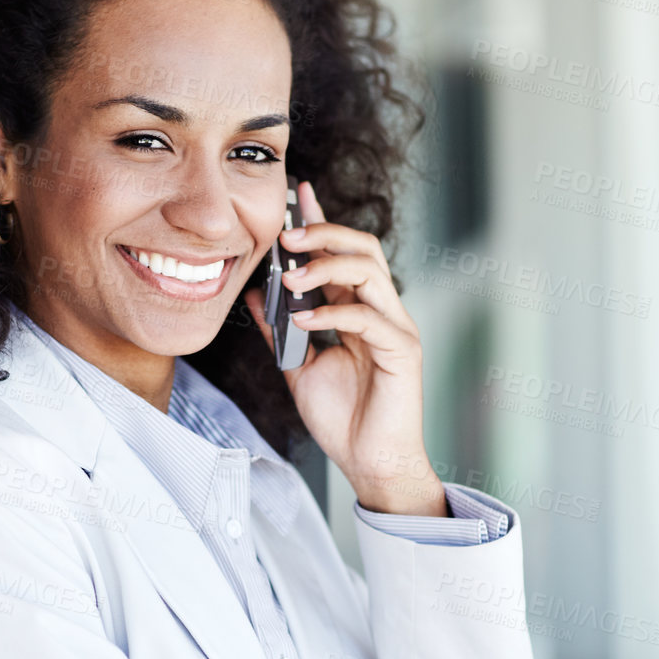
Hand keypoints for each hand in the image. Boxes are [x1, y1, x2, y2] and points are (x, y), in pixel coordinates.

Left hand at [243, 181, 446, 514]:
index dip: (321, 221)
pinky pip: (369, 317)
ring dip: (326, 267)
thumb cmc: (342, 419)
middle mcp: (381, 311)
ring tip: (290, 279)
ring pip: (370, 271)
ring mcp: (396, 328)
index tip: (297, 194)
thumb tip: (255, 295)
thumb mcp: (297, 368)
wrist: (369, 464)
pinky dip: (333, 313)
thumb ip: (280, 331)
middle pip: (363, 247)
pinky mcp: (403, 351)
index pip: (342, 252)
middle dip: (323, 233)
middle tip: (285, 237)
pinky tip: (304, 322)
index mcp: (359, 310)